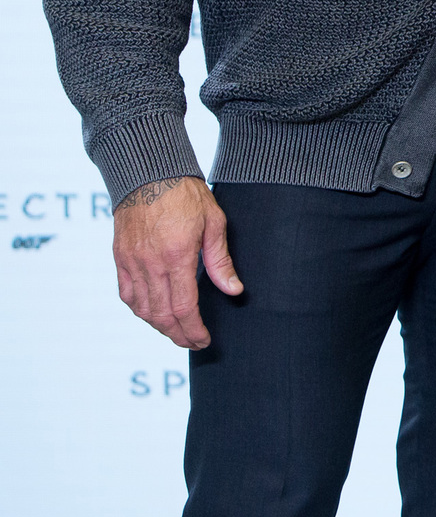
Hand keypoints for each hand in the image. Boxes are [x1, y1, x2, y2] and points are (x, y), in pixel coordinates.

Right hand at [112, 176, 241, 348]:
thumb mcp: (214, 223)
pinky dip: (139, 310)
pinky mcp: (120, 258)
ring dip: (159, 326)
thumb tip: (234, 290)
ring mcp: (132, 262)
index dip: (194, 329)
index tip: (204, 340)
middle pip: (162, 315)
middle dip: (179, 335)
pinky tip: (153, 314)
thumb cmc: (186, 195)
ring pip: (142, 309)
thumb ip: (220, 261)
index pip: (184, 306)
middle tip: (193, 343)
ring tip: (177, 332)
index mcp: (176, 256)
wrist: (149, 174)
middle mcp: (150, 264)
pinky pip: (127, 294)